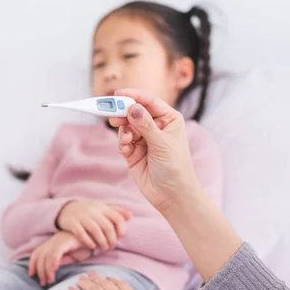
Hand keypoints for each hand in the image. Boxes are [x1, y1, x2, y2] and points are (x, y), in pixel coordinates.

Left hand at [28, 231, 91, 285]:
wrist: (100, 236)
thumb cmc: (88, 246)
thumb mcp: (73, 255)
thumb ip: (63, 260)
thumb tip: (52, 268)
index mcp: (55, 242)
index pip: (38, 252)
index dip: (32, 264)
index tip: (32, 275)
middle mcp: (55, 239)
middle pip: (39, 255)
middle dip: (39, 270)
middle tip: (43, 283)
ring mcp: (60, 239)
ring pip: (46, 256)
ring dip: (46, 270)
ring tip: (50, 280)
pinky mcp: (66, 241)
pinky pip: (55, 253)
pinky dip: (53, 263)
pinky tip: (54, 271)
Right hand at [56, 201, 131, 250]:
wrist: (67, 209)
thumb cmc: (89, 212)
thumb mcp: (102, 209)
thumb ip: (116, 212)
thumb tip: (131, 216)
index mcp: (102, 208)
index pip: (117, 217)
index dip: (121, 228)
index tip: (120, 237)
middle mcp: (93, 211)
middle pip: (107, 226)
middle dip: (111, 239)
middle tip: (111, 247)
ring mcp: (82, 216)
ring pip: (95, 230)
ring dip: (101, 242)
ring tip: (103, 249)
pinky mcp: (72, 222)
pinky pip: (81, 233)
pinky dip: (88, 241)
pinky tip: (92, 247)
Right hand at [109, 89, 201, 212]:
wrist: (172, 195)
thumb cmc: (175, 167)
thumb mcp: (161, 143)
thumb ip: (145, 124)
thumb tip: (132, 107)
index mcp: (169, 119)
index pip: (149, 102)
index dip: (134, 96)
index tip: (118, 94)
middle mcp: (156, 127)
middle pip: (134, 112)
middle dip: (124, 114)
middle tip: (113, 117)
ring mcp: (144, 139)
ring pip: (126, 126)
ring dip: (123, 132)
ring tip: (126, 141)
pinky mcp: (134, 152)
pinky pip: (123, 141)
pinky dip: (122, 144)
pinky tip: (126, 151)